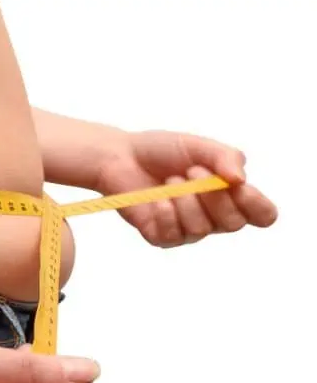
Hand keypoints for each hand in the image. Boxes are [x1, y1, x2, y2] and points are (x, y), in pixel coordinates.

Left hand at [95, 130, 277, 246]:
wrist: (120, 156)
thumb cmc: (162, 150)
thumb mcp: (198, 145)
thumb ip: (225, 157)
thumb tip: (240, 180)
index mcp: (230, 194)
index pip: (262, 215)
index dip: (257, 205)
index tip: (239, 186)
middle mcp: (213, 216)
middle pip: (233, 223)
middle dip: (213, 195)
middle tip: (192, 170)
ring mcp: (187, 229)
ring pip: (201, 228)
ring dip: (184, 199)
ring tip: (170, 180)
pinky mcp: (161, 237)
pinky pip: (172, 236)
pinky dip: (164, 213)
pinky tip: (156, 198)